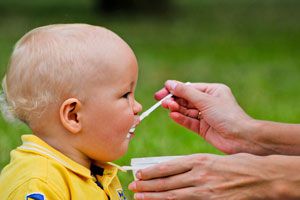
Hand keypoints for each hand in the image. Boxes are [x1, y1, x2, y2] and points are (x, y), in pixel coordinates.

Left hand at [129, 154, 299, 199]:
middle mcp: (199, 174)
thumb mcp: (211, 159)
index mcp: (199, 160)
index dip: (152, 171)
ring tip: (140, 196)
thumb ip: (192, 165)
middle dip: (148, 185)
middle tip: (134, 186)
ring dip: (155, 196)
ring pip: (173, 194)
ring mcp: (205, 189)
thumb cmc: (236, 164)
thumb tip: (172, 171)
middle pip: (167, 181)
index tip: (140, 173)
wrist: (260, 175)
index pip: (169, 166)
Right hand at [155, 80, 256, 153]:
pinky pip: (189, 122)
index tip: (162, 92)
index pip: (189, 88)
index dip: (175, 89)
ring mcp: (206, 116)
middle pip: (186, 99)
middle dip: (174, 100)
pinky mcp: (203, 128)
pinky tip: (173, 116)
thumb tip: (170, 83)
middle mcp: (208, 102)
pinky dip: (181, 119)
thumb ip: (186, 92)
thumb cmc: (228, 116)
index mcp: (212, 91)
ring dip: (177, 109)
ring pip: (186, 111)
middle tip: (161, 101)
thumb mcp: (205, 100)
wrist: (241, 138)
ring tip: (168, 108)